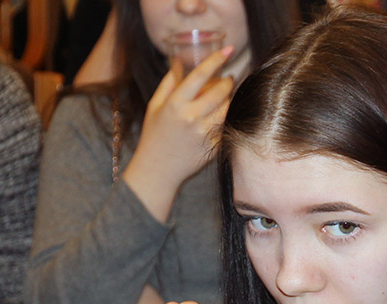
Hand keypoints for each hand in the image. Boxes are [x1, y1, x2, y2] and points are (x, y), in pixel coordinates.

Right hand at [120, 47, 234, 222]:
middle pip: (220, 91)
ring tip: (228, 95)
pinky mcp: (213, 146)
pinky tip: (225, 114)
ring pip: (228, 108)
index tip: (228, 50)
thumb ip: (168, 83)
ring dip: (231, 98)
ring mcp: (204, 133)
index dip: (216, 60)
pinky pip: (226, 126)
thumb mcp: (155, 106)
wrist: (158, 169)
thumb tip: (179, 61)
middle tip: (228, 78)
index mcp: (175, 104)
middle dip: (228, 81)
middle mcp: (191, 117)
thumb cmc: (154, 135)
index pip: (200, 75)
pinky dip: (228, 117)